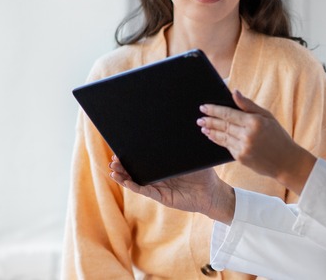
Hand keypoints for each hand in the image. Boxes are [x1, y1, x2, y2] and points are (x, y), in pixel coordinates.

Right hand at [109, 156, 234, 223]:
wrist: (212, 192)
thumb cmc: (204, 174)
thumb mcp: (192, 157)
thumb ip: (182, 147)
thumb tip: (175, 129)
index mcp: (164, 168)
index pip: (144, 161)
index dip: (132, 156)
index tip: (120, 149)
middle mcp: (159, 178)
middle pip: (136, 171)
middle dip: (123, 166)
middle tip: (113, 159)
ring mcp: (159, 188)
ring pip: (137, 182)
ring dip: (124, 177)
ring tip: (113, 171)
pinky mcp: (162, 197)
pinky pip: (146, 191)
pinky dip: (135, 187)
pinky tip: (126, 182)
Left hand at [197, 90, 316, 193]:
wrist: (286, 161)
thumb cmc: (278, 136)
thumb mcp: (267, 116)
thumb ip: (248, 105)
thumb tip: (234, 92)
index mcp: (254, 122)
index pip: (228, 114)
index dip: (214, 110)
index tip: (204, 107)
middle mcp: (247, 135)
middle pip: (223, 125)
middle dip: (209, 120)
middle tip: (200, 117)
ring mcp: (243, 147)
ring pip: (222, 136)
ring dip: (211, 131)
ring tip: (203, 126)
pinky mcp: (241, 158)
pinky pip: (226, 146)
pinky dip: (218, 140)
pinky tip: (213, 136)